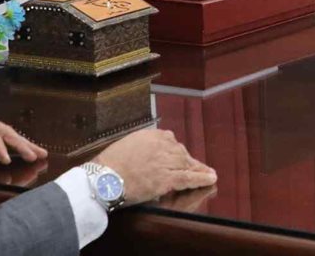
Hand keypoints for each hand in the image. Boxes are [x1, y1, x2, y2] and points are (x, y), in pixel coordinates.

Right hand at [92, 129, 216, 205]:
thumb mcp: (127, 144)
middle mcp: (163, 145)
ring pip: (187, 165)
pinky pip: (189, 178)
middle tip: (196, 168)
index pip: (171, 141)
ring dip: (199, 170)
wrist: (104, 178)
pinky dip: (201, 178)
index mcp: (152, 135)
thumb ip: (142, 145)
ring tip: (209, 174)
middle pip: (181, 153)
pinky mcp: (167, 178)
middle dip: (188, 162)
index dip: (176, 152)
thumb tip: (149, 152)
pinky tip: (211, 179)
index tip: (181, 156)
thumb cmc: (109, 164)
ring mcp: (166, 161)